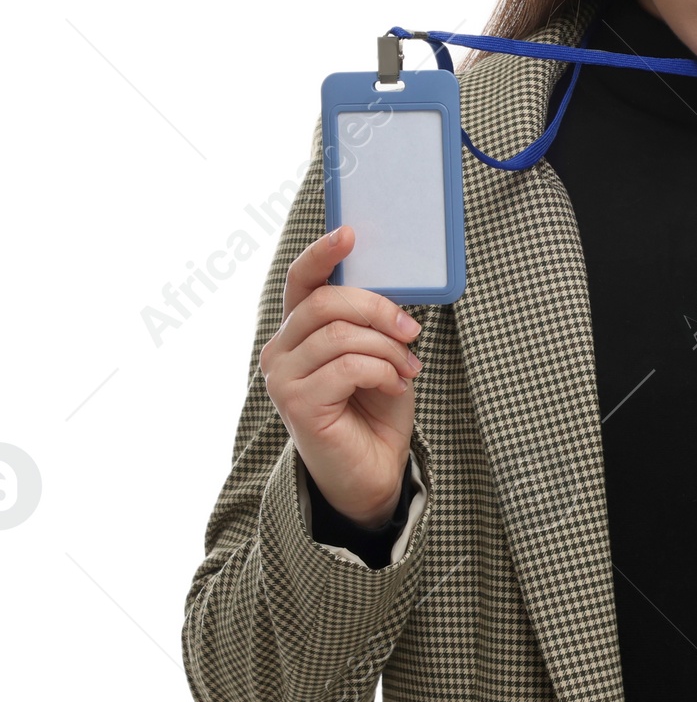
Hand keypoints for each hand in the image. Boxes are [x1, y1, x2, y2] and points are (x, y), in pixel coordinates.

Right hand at [259, 226, 421, 529]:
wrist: (373, 468)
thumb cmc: (374, 406)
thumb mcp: (380, 352)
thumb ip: (373, 322)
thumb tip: (392, 291)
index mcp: (299, 330)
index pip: (301, 281)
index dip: (322, 254)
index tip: (349, 233)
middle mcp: (280, 350)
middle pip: (325, 302)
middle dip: (378, 309)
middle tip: (412, 331)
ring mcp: (282, 378)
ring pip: (340, 335)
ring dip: (387, 348)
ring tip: (407, 367)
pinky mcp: (297, 404)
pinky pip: (348, 367)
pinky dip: (382, 371)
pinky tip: (395, 385)